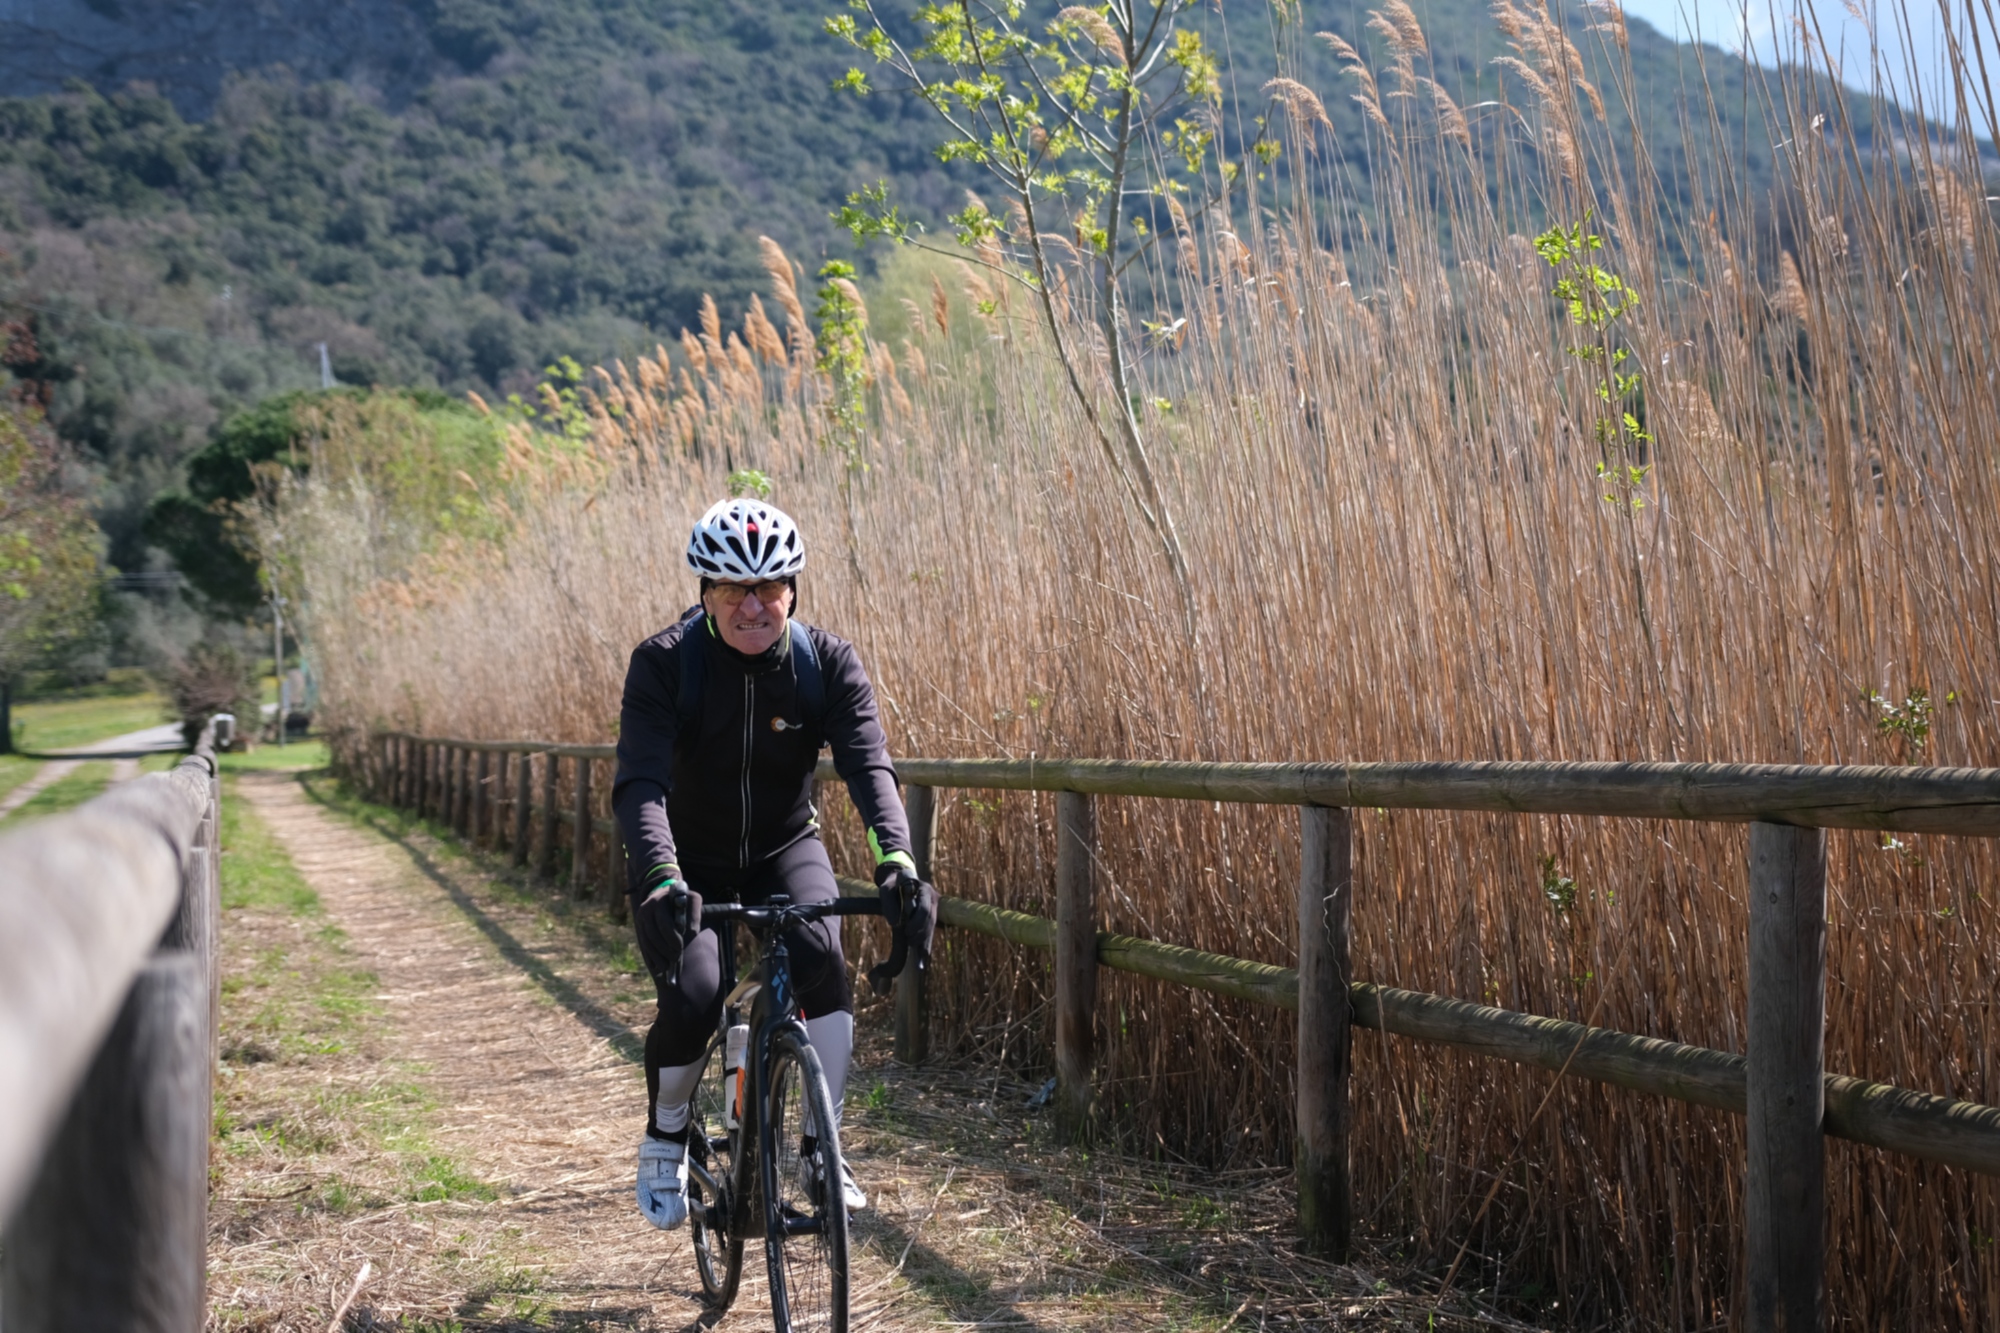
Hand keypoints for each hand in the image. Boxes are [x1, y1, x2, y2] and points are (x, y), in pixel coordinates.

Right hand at [636, 879, 701, 966]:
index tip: (680, 947)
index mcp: (659, 901)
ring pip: (646, 941)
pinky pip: (643, 944)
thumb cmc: (682, 898)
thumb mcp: (693, 899)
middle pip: (653, 934)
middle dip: (664, 949)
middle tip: (675, 958)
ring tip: (666, 967)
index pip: (664, 923)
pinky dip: (650, 956)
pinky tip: (656, 966)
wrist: (664, 893)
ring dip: (656, 956)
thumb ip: (695, 914)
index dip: (671, 938)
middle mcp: (646, 909)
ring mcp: (640, 919)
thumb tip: (691, 933)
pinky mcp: (639, 927)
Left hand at [868, 865, 936, 995]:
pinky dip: (927, 944)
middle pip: (931, 919)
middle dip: (922, 934)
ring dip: (925, 941)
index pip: (924, 908)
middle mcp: (933, 897)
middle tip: (910, 943)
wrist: (899, 879)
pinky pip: (931, 931)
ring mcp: (934, 906)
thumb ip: (889, 903)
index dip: (917, 922)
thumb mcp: (885, 889)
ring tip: (919, 956)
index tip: (906, 932)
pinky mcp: (931, 915)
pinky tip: (923, 958)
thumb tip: (894, 923)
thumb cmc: (891, 884)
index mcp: (925, 889)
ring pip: (932, 927)